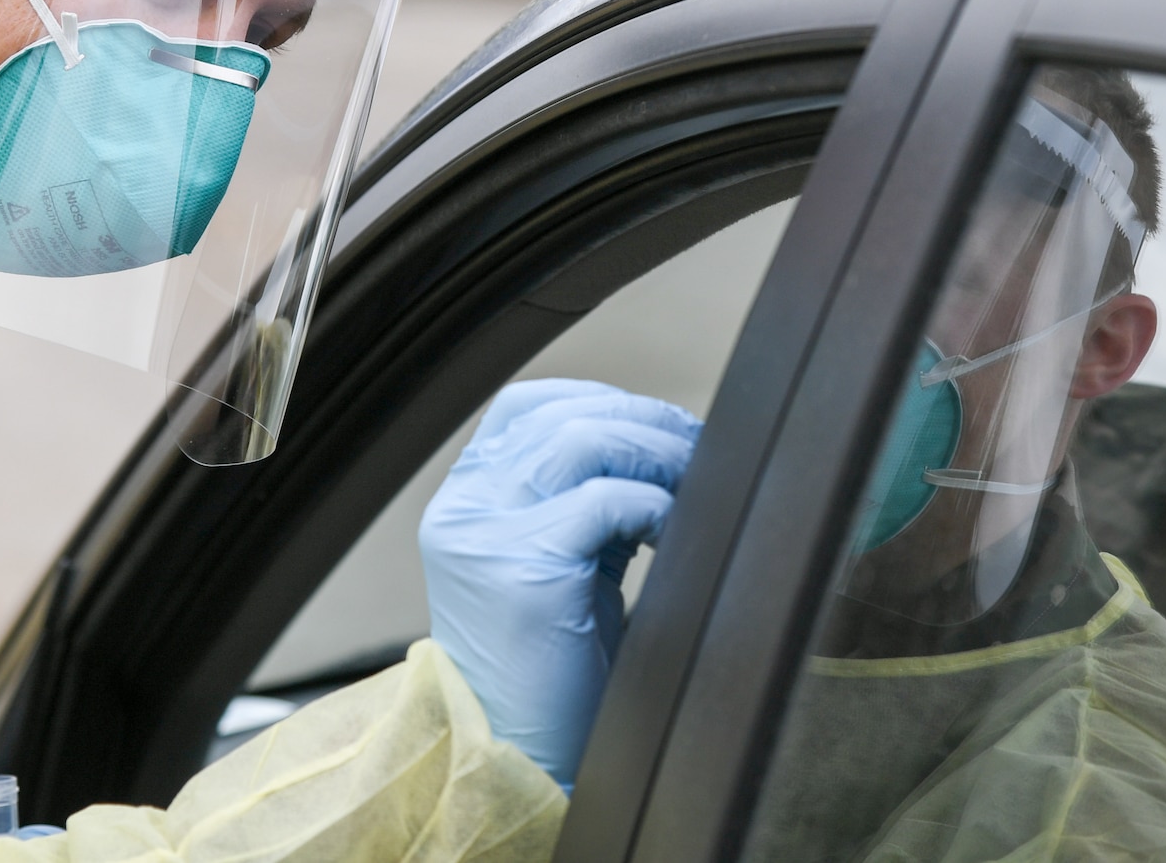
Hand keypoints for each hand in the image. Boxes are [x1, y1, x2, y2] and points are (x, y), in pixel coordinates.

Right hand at [419, 378, 701, 788]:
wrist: (522, 764)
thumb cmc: (550, 679)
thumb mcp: (556, 568)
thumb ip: (579, 505)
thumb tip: (655, 451)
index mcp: (466, 504)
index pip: (527, 407)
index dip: (602, 402)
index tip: (658, 427)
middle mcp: (465, 510)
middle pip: (564, 415)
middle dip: (646, 423)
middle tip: (700, 450)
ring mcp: (487, 536)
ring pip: (583, 440)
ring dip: (656, 452)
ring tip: (695, 479)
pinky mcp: (524, 571)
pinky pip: (606, 501)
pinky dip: (656, 504)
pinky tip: (675, 531)